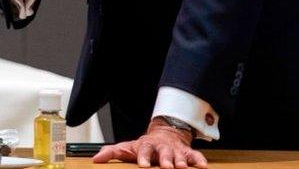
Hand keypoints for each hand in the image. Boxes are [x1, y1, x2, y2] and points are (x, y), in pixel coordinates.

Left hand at [93, 117, 207, 167]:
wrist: (165, 134)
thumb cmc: (144, 146)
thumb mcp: (127, 148)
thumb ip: (112, 153)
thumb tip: (95, 159)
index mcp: (146, 146)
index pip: (143, 150)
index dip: (143, 158)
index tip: (142, 166)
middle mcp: (161, 148)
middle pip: (163, 154)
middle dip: (165, 161)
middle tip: (167, 167)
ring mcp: (175, 150)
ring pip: (179, 156)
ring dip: (181, 162)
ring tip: (182, 168)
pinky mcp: (187, 153)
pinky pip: (195, 156)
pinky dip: (199, 160)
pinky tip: (203, 166)